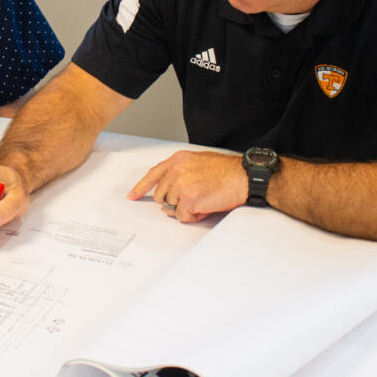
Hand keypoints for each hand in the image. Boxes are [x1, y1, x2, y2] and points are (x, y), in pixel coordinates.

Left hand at [127, 150, 245, 222]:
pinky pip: (183, 216)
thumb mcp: (198, 161)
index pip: (153, 174)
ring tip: (203, 200)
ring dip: (186, 209)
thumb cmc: (226, 171)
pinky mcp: (188, 198)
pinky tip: (206, 206)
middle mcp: (176, 170)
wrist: (243, 177)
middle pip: (161, 195)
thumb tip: (171, 187)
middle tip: (192, 200)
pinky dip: (194, 216)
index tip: (133, 196)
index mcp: (178, 160)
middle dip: (173, 202)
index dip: (141, 187)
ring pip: (171, 207)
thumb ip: (181, 171)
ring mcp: (181, 184)